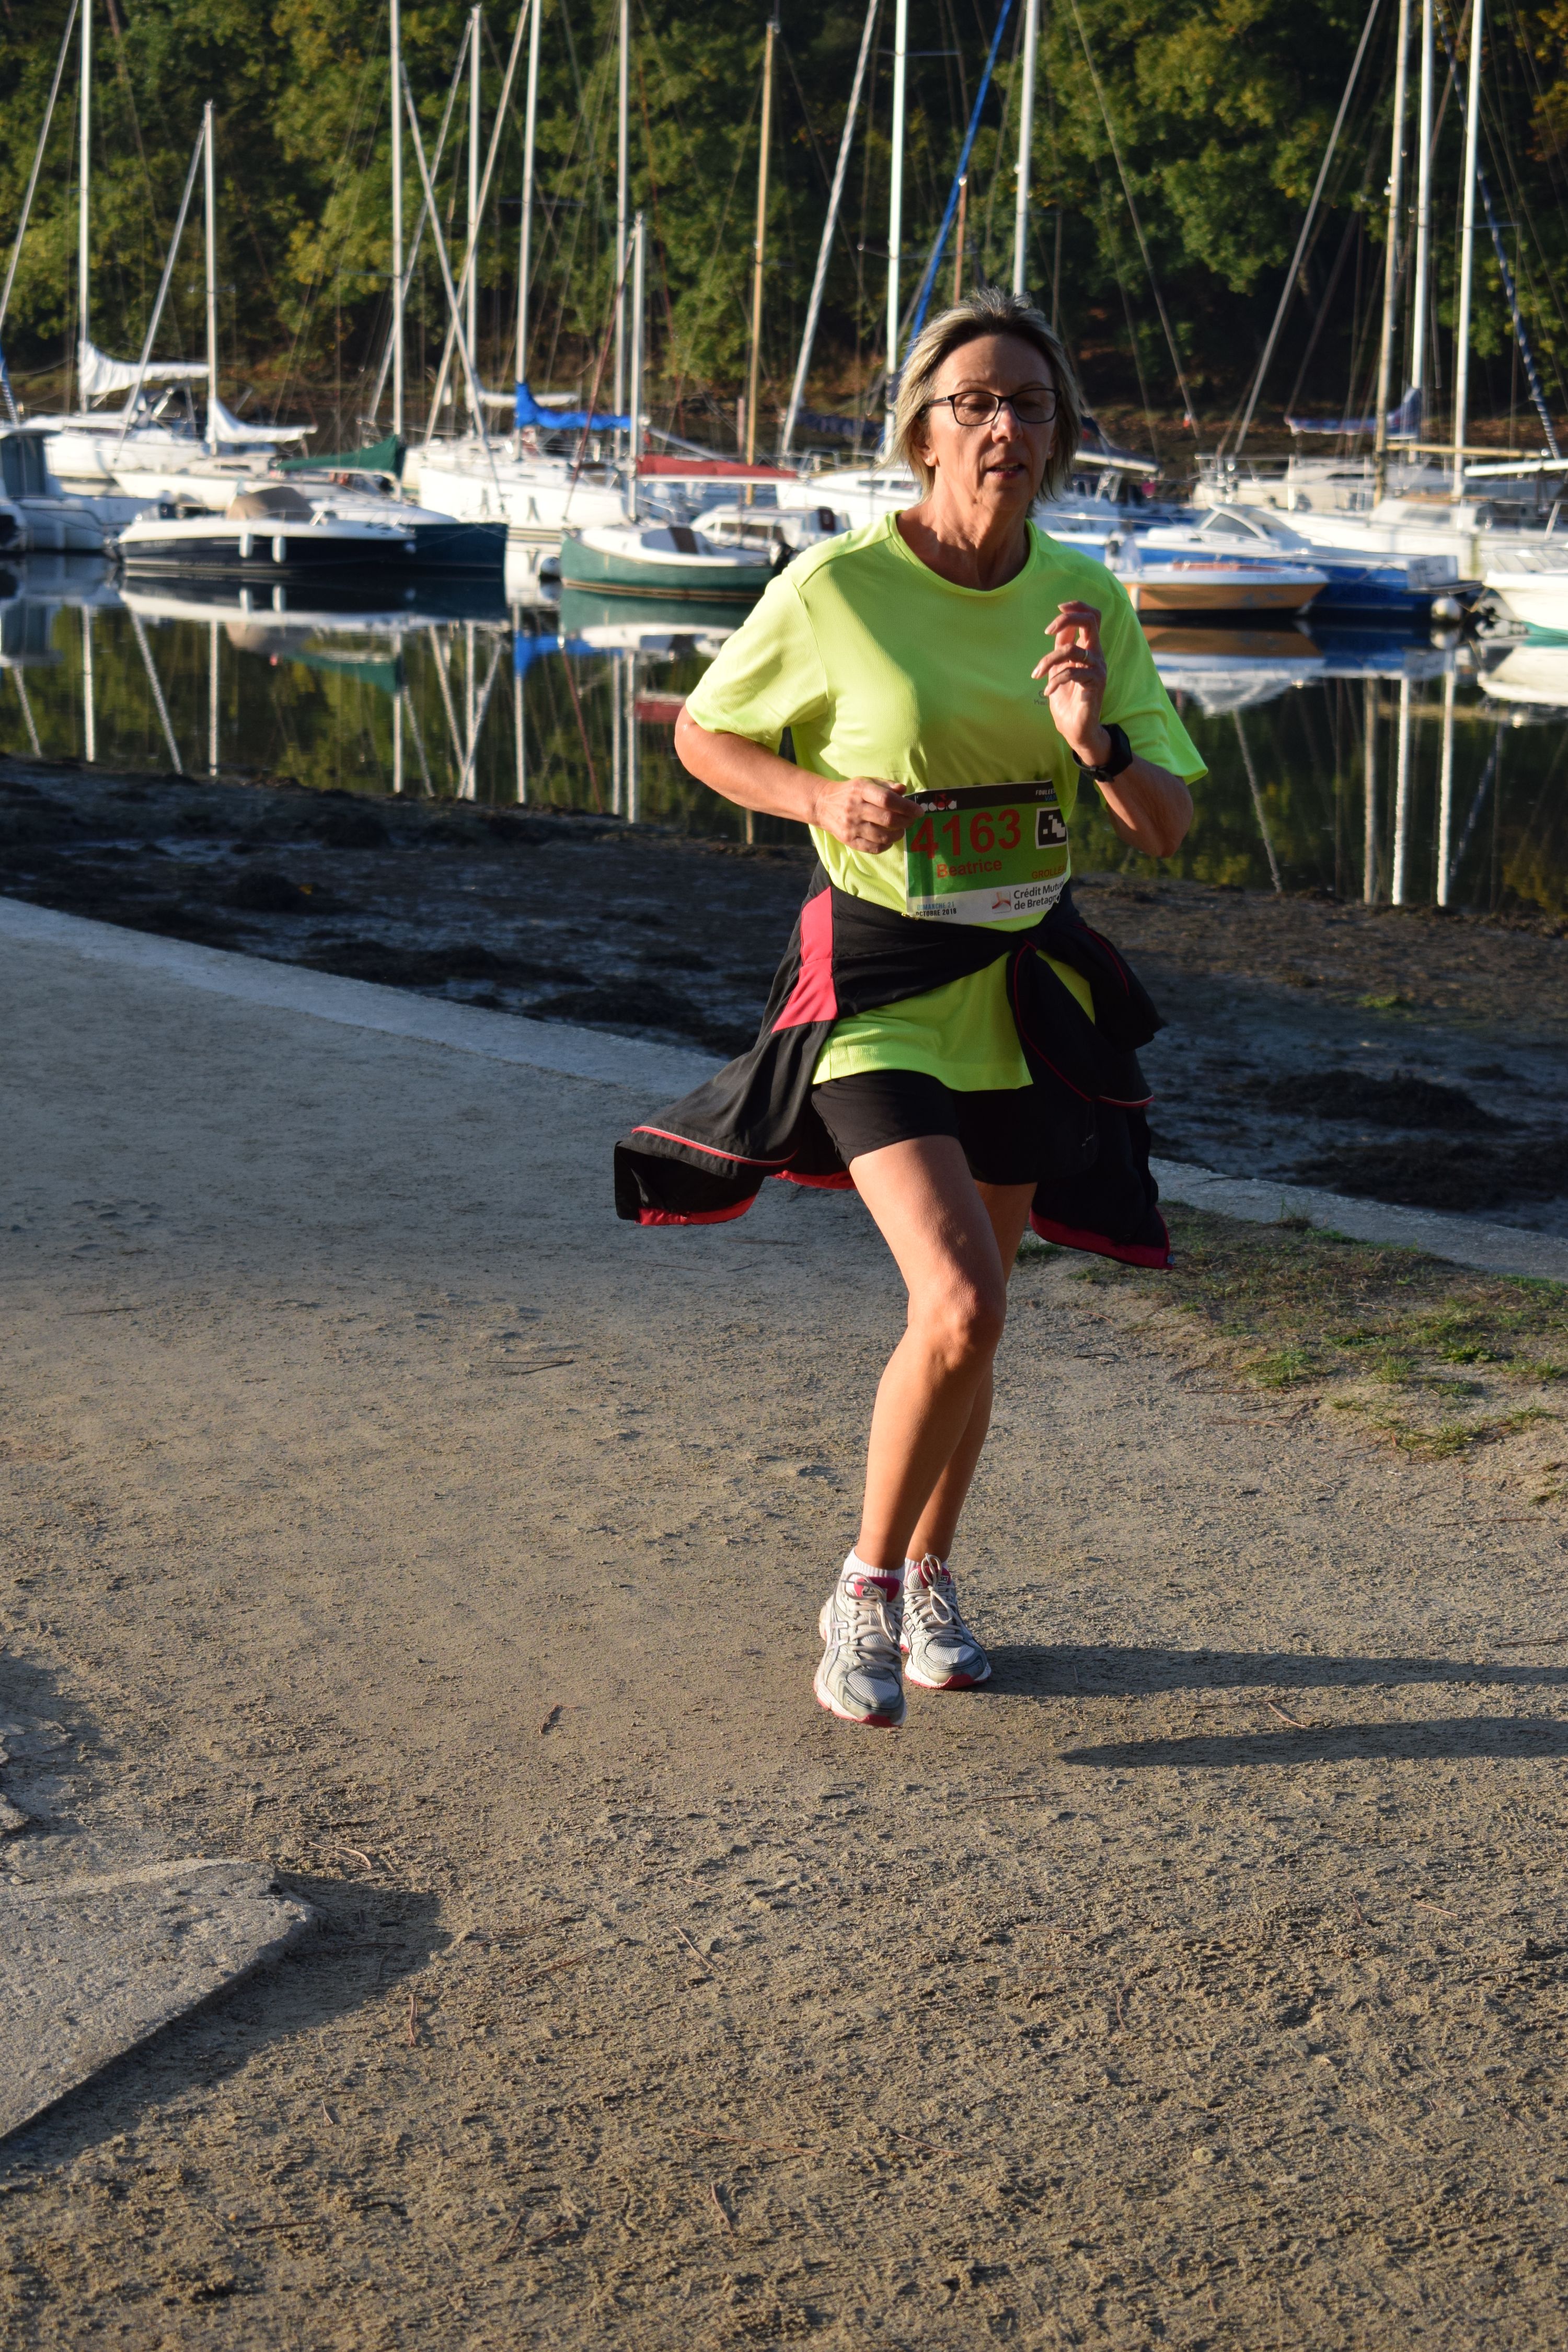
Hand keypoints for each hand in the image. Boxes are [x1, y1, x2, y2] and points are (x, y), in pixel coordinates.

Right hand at [808, 775, 916, 852]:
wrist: (823, 804)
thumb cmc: (850, 792)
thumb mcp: (867, 781)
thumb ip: (886, 785)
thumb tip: (904, 790)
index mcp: (861, 790)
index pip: (887, 800)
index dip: (906, 807)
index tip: (918, 811)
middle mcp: (855, 808)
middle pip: (887, 819)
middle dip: (905, 822)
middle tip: (911, 821)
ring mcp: (851, 826)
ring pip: (882, 836)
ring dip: (897, 835)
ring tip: (901, 830)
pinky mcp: (848, 839)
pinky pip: (872, 848)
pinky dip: (885, 846)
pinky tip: (889, 841)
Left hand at [1032, 599, 1109, 767]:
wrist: (1075, 729)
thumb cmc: (1067, 700)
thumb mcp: (1060, 669)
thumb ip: (1062, 648)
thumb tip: (1059, 627)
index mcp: (1090, 649)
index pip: (1092, 616)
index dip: (1077, 606)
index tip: (1058, 607)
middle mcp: (1097, 655)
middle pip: (1090, 621)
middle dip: (1067, 619)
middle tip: (1047, 631)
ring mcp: (1098, 668)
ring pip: (1072, 649)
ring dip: (1048, 660)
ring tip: (1037, 675)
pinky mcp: (1096, 683)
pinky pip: (1071, 672)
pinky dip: (1054, 680)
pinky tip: (1047, 691)